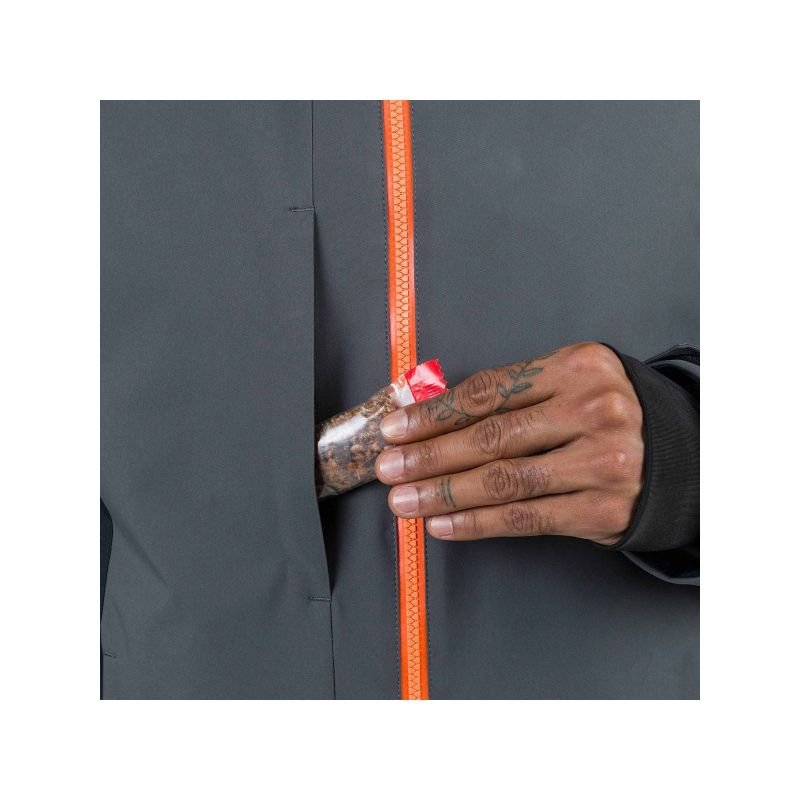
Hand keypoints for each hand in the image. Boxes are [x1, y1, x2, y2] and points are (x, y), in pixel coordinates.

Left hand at [375, 343, 643, 544]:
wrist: (684, 454)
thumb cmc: (609, 414)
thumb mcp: (571, 383)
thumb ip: (513, 394)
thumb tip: (429, 412)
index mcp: (578, 367)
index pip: (489, 391)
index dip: (434, 412)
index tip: (396, 427)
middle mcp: (594, 410)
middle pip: (490, 436)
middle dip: (429, 455)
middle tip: (388, 467)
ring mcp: (602, 462)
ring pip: (503, 480)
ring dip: (443, 493)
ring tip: (405, 500)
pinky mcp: (604, 509)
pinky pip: (526, 517)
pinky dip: (477, 523)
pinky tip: (444, 523)